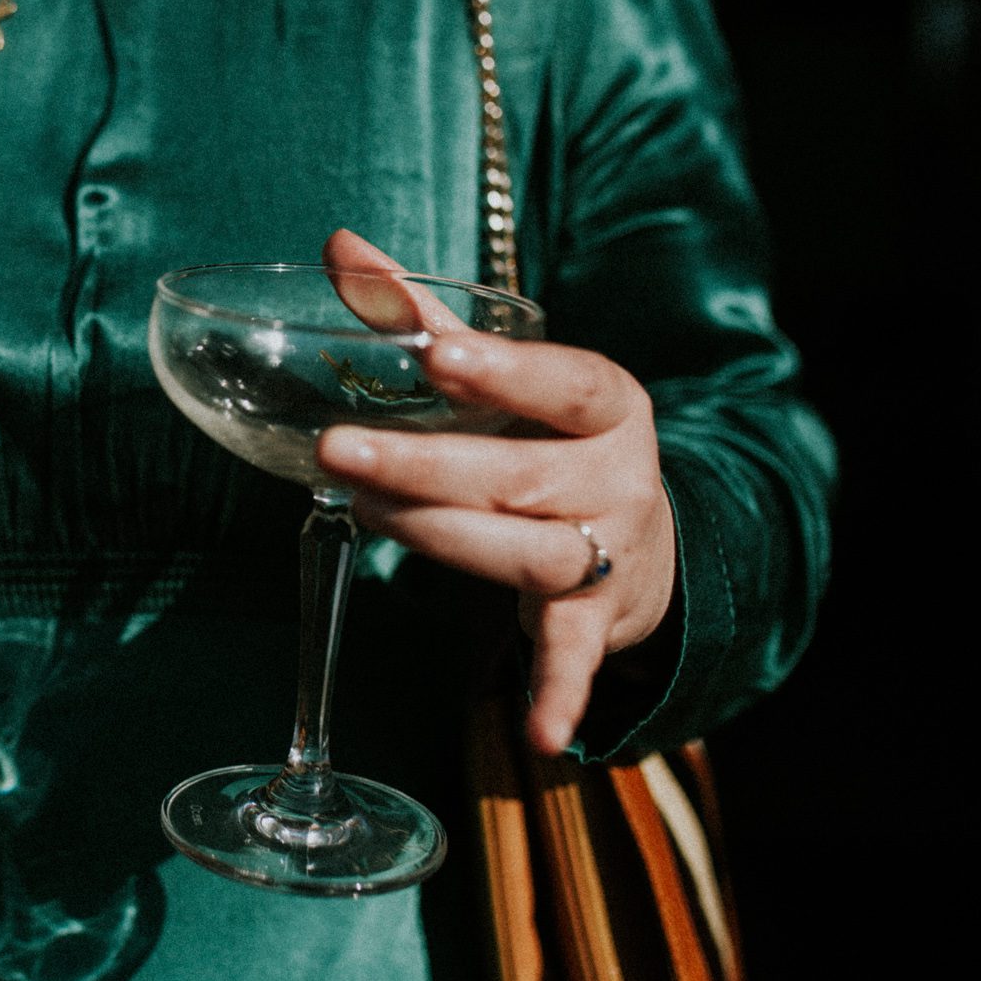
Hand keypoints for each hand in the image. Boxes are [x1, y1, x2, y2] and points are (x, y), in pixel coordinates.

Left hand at [314, 230, 676, 755]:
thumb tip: (337, 246)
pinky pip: (577, 655)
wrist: (644, 533)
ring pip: (529, 554)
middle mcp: (615, 476)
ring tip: (359, 514)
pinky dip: (560, 693)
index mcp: (603, 402)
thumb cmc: (547, 435)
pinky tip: (541, 734)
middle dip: (424, 467)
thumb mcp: (504, 375)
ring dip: (441, 538)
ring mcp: (609, 550)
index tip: (437, 360)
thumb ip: (420, 318)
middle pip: (519, 477)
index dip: (504, 374)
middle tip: (336, 453)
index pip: (564, 383)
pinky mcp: (595, 618)